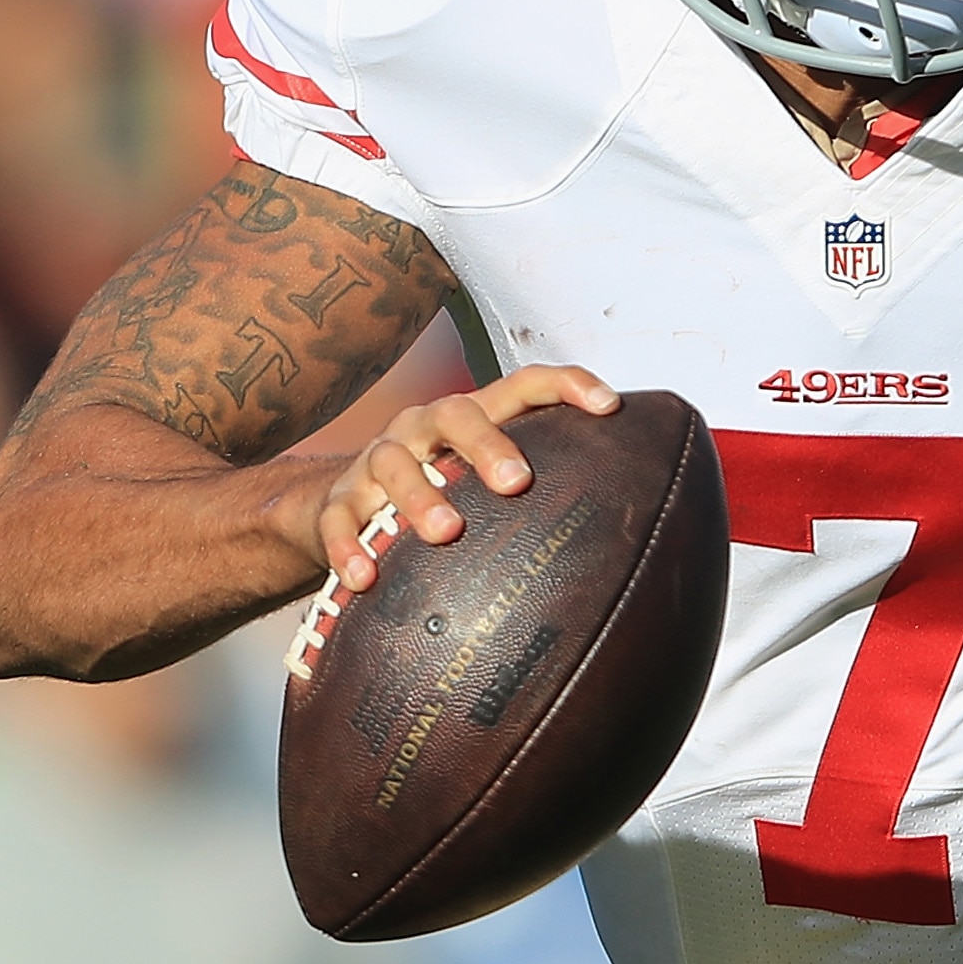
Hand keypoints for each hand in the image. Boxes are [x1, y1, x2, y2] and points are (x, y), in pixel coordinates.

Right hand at [303, 363, 617, 592]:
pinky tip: (365, 578)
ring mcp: (377, 460)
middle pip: (456, 414)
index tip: (609, 407)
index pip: (524, 385)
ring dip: (419, 497)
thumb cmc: (435, 491)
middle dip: (487, 444)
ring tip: (445, 532)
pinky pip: (338, 518)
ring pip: (394, 463)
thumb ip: (538, 493)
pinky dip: (349, 546)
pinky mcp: (337, 501)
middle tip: (516, 483)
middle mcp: (424, 428)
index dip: (567, 386)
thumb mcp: (479, 481)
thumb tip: (629, 541)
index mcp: (470, 417)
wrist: (333, 502)